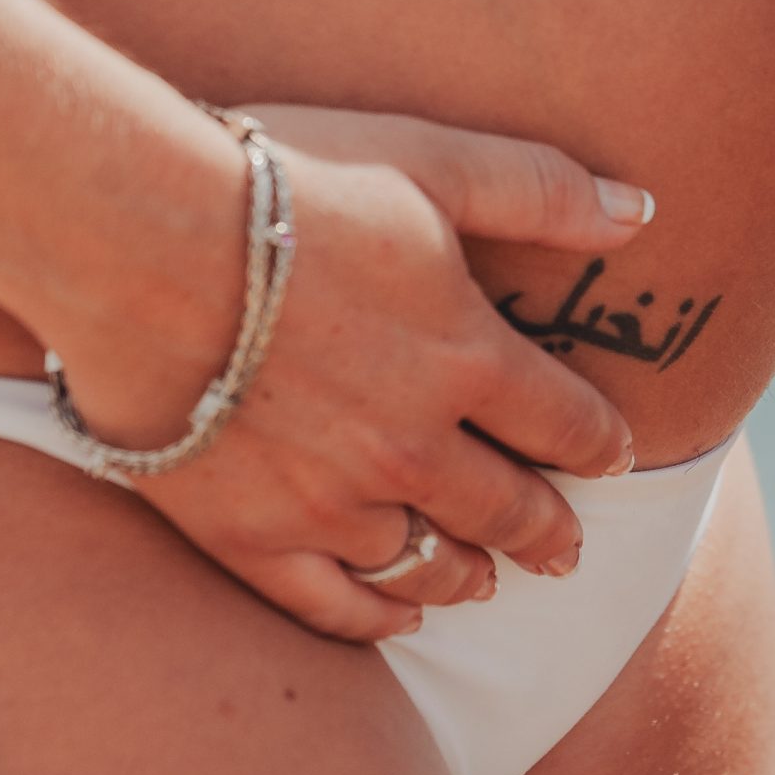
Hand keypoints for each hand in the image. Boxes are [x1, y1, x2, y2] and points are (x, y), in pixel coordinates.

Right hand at [42, 106, 652, 641]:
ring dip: (469, 572)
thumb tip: (638, 211)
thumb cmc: (286, 183)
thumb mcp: (431, 159)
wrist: (136, 241)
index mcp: (469, 358)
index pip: (569, 425)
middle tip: (568, 548)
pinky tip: (398, 612)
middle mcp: (414, 447)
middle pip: (508, 510)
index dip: (603, 444)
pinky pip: (333, 602)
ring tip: (485, 578)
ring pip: (427, 563)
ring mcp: (331, 501)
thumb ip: (540, 190)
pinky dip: (378, 615)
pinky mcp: (248, 535)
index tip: (618, 457)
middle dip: (549, 529)